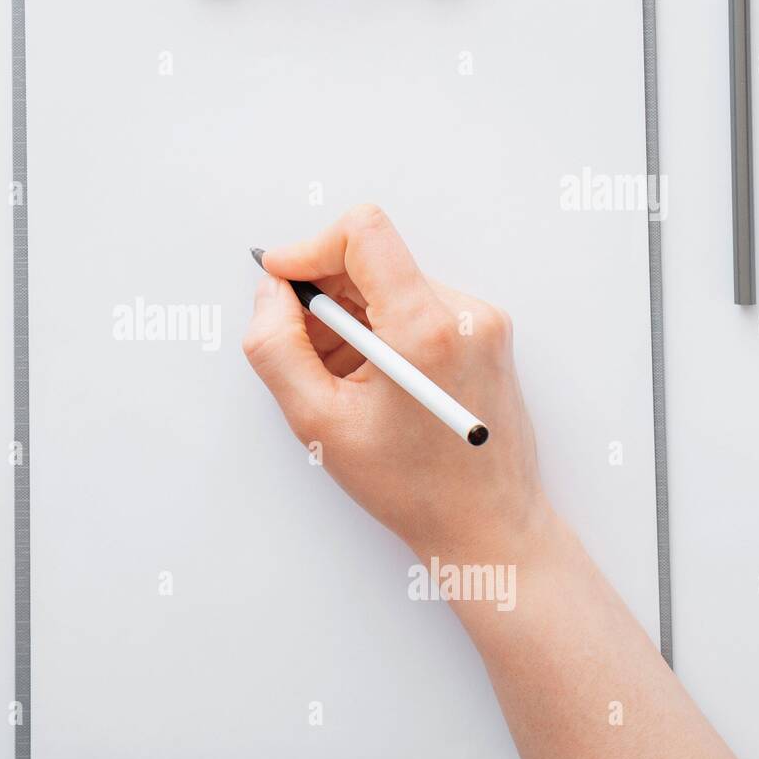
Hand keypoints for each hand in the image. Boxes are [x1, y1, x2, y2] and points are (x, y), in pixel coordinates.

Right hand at [242, 204, 548, 562]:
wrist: (487, 525)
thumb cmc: (413, 487)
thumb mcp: (318, 423)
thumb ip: (276, 347)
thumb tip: (270, 294)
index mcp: (427, 330)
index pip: (363, 234)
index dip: (309, 249)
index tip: (281, 279)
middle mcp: (464, 313)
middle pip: (372, 260)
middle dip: (325, 298)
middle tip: (310, 357)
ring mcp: (481, 320)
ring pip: (390, 283)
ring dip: (351, 320)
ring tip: (347, 384)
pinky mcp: (486, 332)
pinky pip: (415, 304)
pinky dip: (381, 331)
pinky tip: (376, 384)